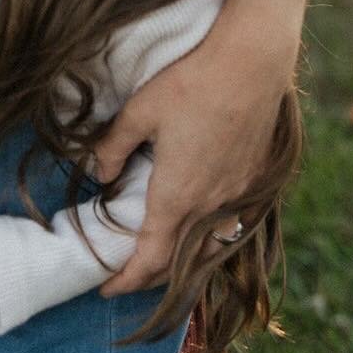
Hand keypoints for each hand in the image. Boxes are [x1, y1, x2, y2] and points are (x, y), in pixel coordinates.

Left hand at [92, 13, 296, 294]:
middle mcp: (211, 207)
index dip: (126, 279)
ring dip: (180, 263)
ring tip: (156, 259)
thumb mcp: (139, 110)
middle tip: (123, 278)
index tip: (105, 288)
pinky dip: (208, 240)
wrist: (250, 64)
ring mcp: (236, 197)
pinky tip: (197, 228)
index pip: (150, 257)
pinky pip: (229, 227)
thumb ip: (114, 146)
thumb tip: (99, 176)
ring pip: (207, 249)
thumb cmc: (190, 82)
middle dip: (148, 277)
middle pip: (178, 263)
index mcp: (178, 195)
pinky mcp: (253, 182)